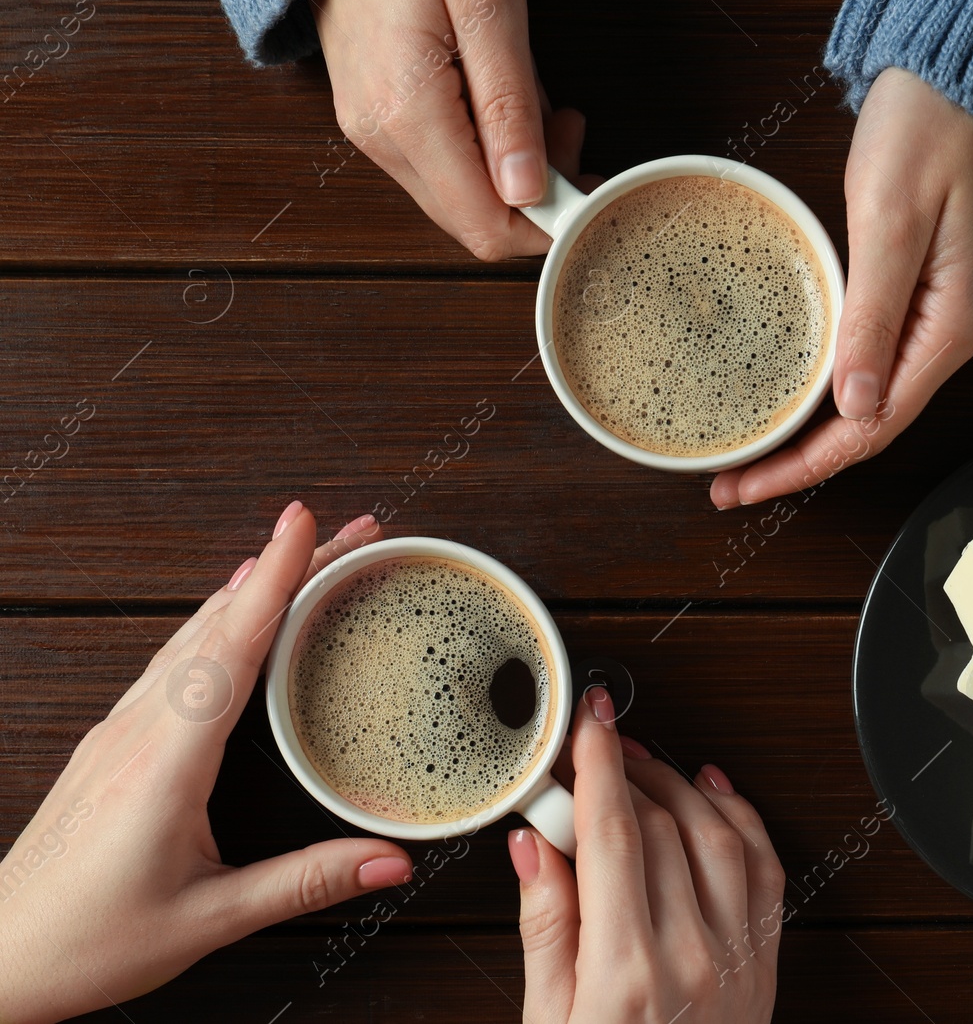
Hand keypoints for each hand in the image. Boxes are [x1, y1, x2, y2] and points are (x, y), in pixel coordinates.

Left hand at [0, 505, 413, 1023]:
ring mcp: (119, 733)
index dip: (274, 578)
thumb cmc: (87, 943)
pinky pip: (173, 662)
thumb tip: (390, 861)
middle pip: (220, 623)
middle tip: (348, 532)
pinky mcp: (112, 745)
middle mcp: (138, 732)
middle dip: (287, 566)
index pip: (231, 647)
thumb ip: (306, 882)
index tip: (304, 522)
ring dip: (251, 588)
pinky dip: (217, 624)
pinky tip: (231, 619)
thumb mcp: (210, 919)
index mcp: (165, 763)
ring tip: (303, 557)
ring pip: (192, 636)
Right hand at [310, 0, 596, 259]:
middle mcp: (381, 137)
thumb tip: (528, 190)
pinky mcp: (377, 120)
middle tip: (566, 127)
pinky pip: (444, 163)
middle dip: (536, 190)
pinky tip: (500, 96)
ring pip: (463, 195)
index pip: (484, 224)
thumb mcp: (487, 3)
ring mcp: (373, 131)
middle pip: (474, 220)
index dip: (547, 221)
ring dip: (514, 164)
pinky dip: (486, 145)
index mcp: (407, 113)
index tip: (586, 185)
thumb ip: (509, 102)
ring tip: (537, 99)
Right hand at [510, 689, 784, 1022]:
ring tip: (642, 766)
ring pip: (718, 832)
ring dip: (680, 785)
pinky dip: (740, 817)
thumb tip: (532, 843)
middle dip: (625, 771)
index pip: (614, 833)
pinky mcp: (765, 965)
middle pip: (663, 824)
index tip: (588, 719)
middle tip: (593, 752)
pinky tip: (711, 793)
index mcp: (625, 972)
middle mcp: (692, 958)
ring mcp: (738, 960)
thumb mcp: (546, 1021)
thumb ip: (545, 924)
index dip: (598, 763)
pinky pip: (765, 867)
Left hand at [711, 67, 972, 507]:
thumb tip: (855, 405)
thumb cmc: (931, 131)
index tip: (745, 486)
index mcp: (951, 328)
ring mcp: (937, 316)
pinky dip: (827, 392)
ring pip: (869, 400)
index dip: (805, 467)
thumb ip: (874, 316)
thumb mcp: (892, 221)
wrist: (963, 78)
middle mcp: (950, 334)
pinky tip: (792, 398)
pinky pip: (870, 361)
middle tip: (728, 483)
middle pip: (870, 426)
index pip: (872, 427)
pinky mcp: (918, 292)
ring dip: (810, 434)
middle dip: (800, 462)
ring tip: (749, 455)